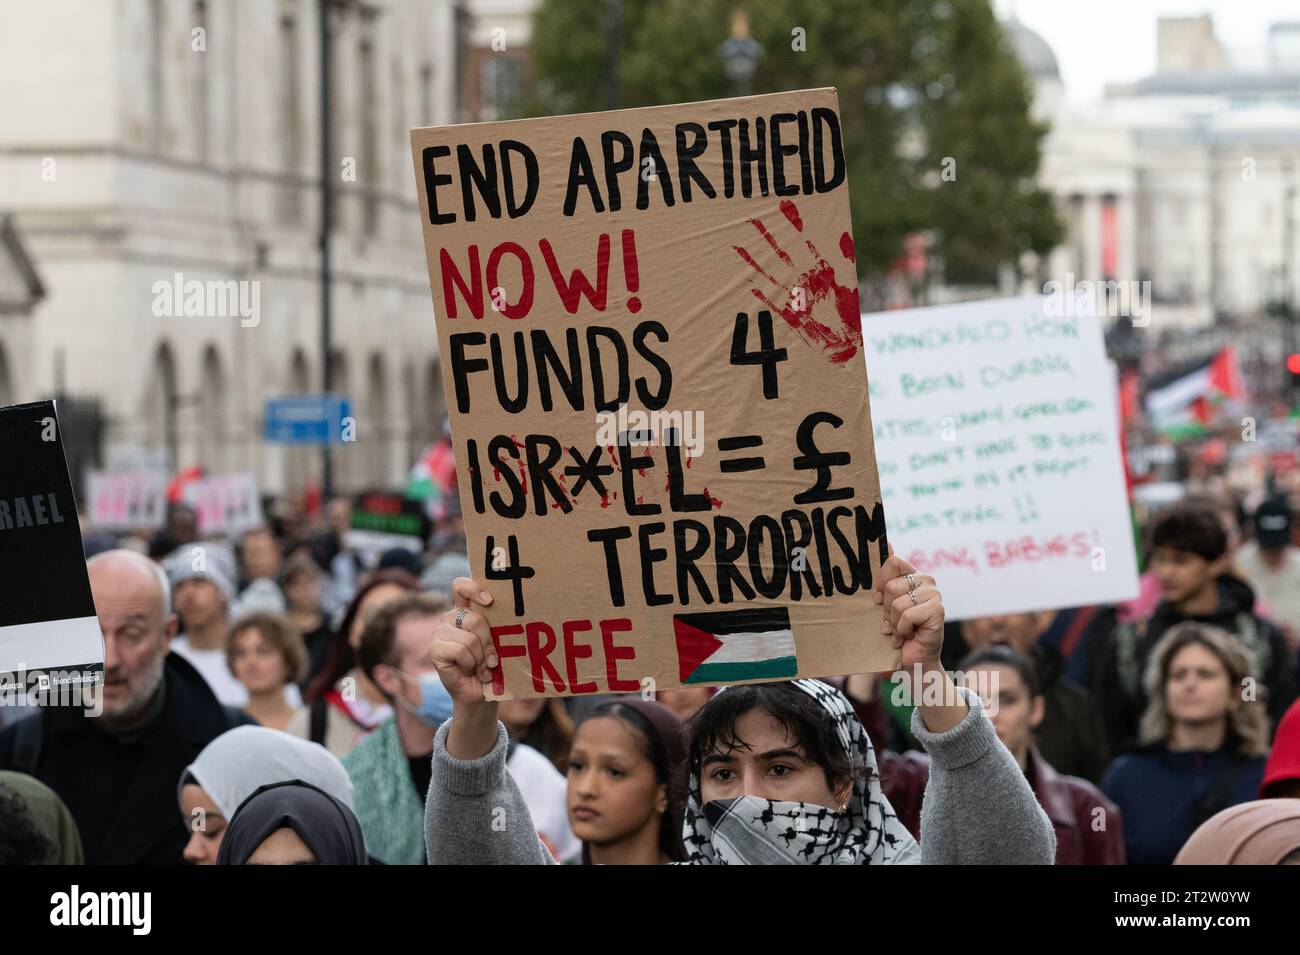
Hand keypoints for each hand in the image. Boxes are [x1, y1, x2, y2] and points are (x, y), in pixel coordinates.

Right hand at [431, 577, 497, 704]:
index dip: (473, 589)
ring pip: (469, 638)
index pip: (461, 586)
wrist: (479, 695)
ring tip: (482, 669)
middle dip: (488, 642)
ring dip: (480, 658)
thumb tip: (510, 614)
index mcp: (466, 611)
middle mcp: (451, 618)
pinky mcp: (435, 649)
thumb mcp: (496, 641)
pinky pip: (460, 650)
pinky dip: (471, 664)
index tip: (489, 601)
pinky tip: (470, 671)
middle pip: (474, 618)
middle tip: (493, 660)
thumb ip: (495, 625)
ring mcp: (440, 633)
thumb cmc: (491, 666)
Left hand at [874, 549, 966, 732]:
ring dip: (893, 622)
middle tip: (893, 621)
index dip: (880, 581)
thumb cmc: (897, 631)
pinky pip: (907, 616)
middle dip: (885, 609)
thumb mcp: (884, 603)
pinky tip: (909, 635)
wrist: (914, 660)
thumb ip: (885, 576)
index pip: (892, 561)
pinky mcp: (938, 610)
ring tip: (901, 630)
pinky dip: (902, 630)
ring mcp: (934, 595)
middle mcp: (926, 580)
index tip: (877, 599)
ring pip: (897, 603)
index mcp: (912, 575)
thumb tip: (887, 543)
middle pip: (890, 586)